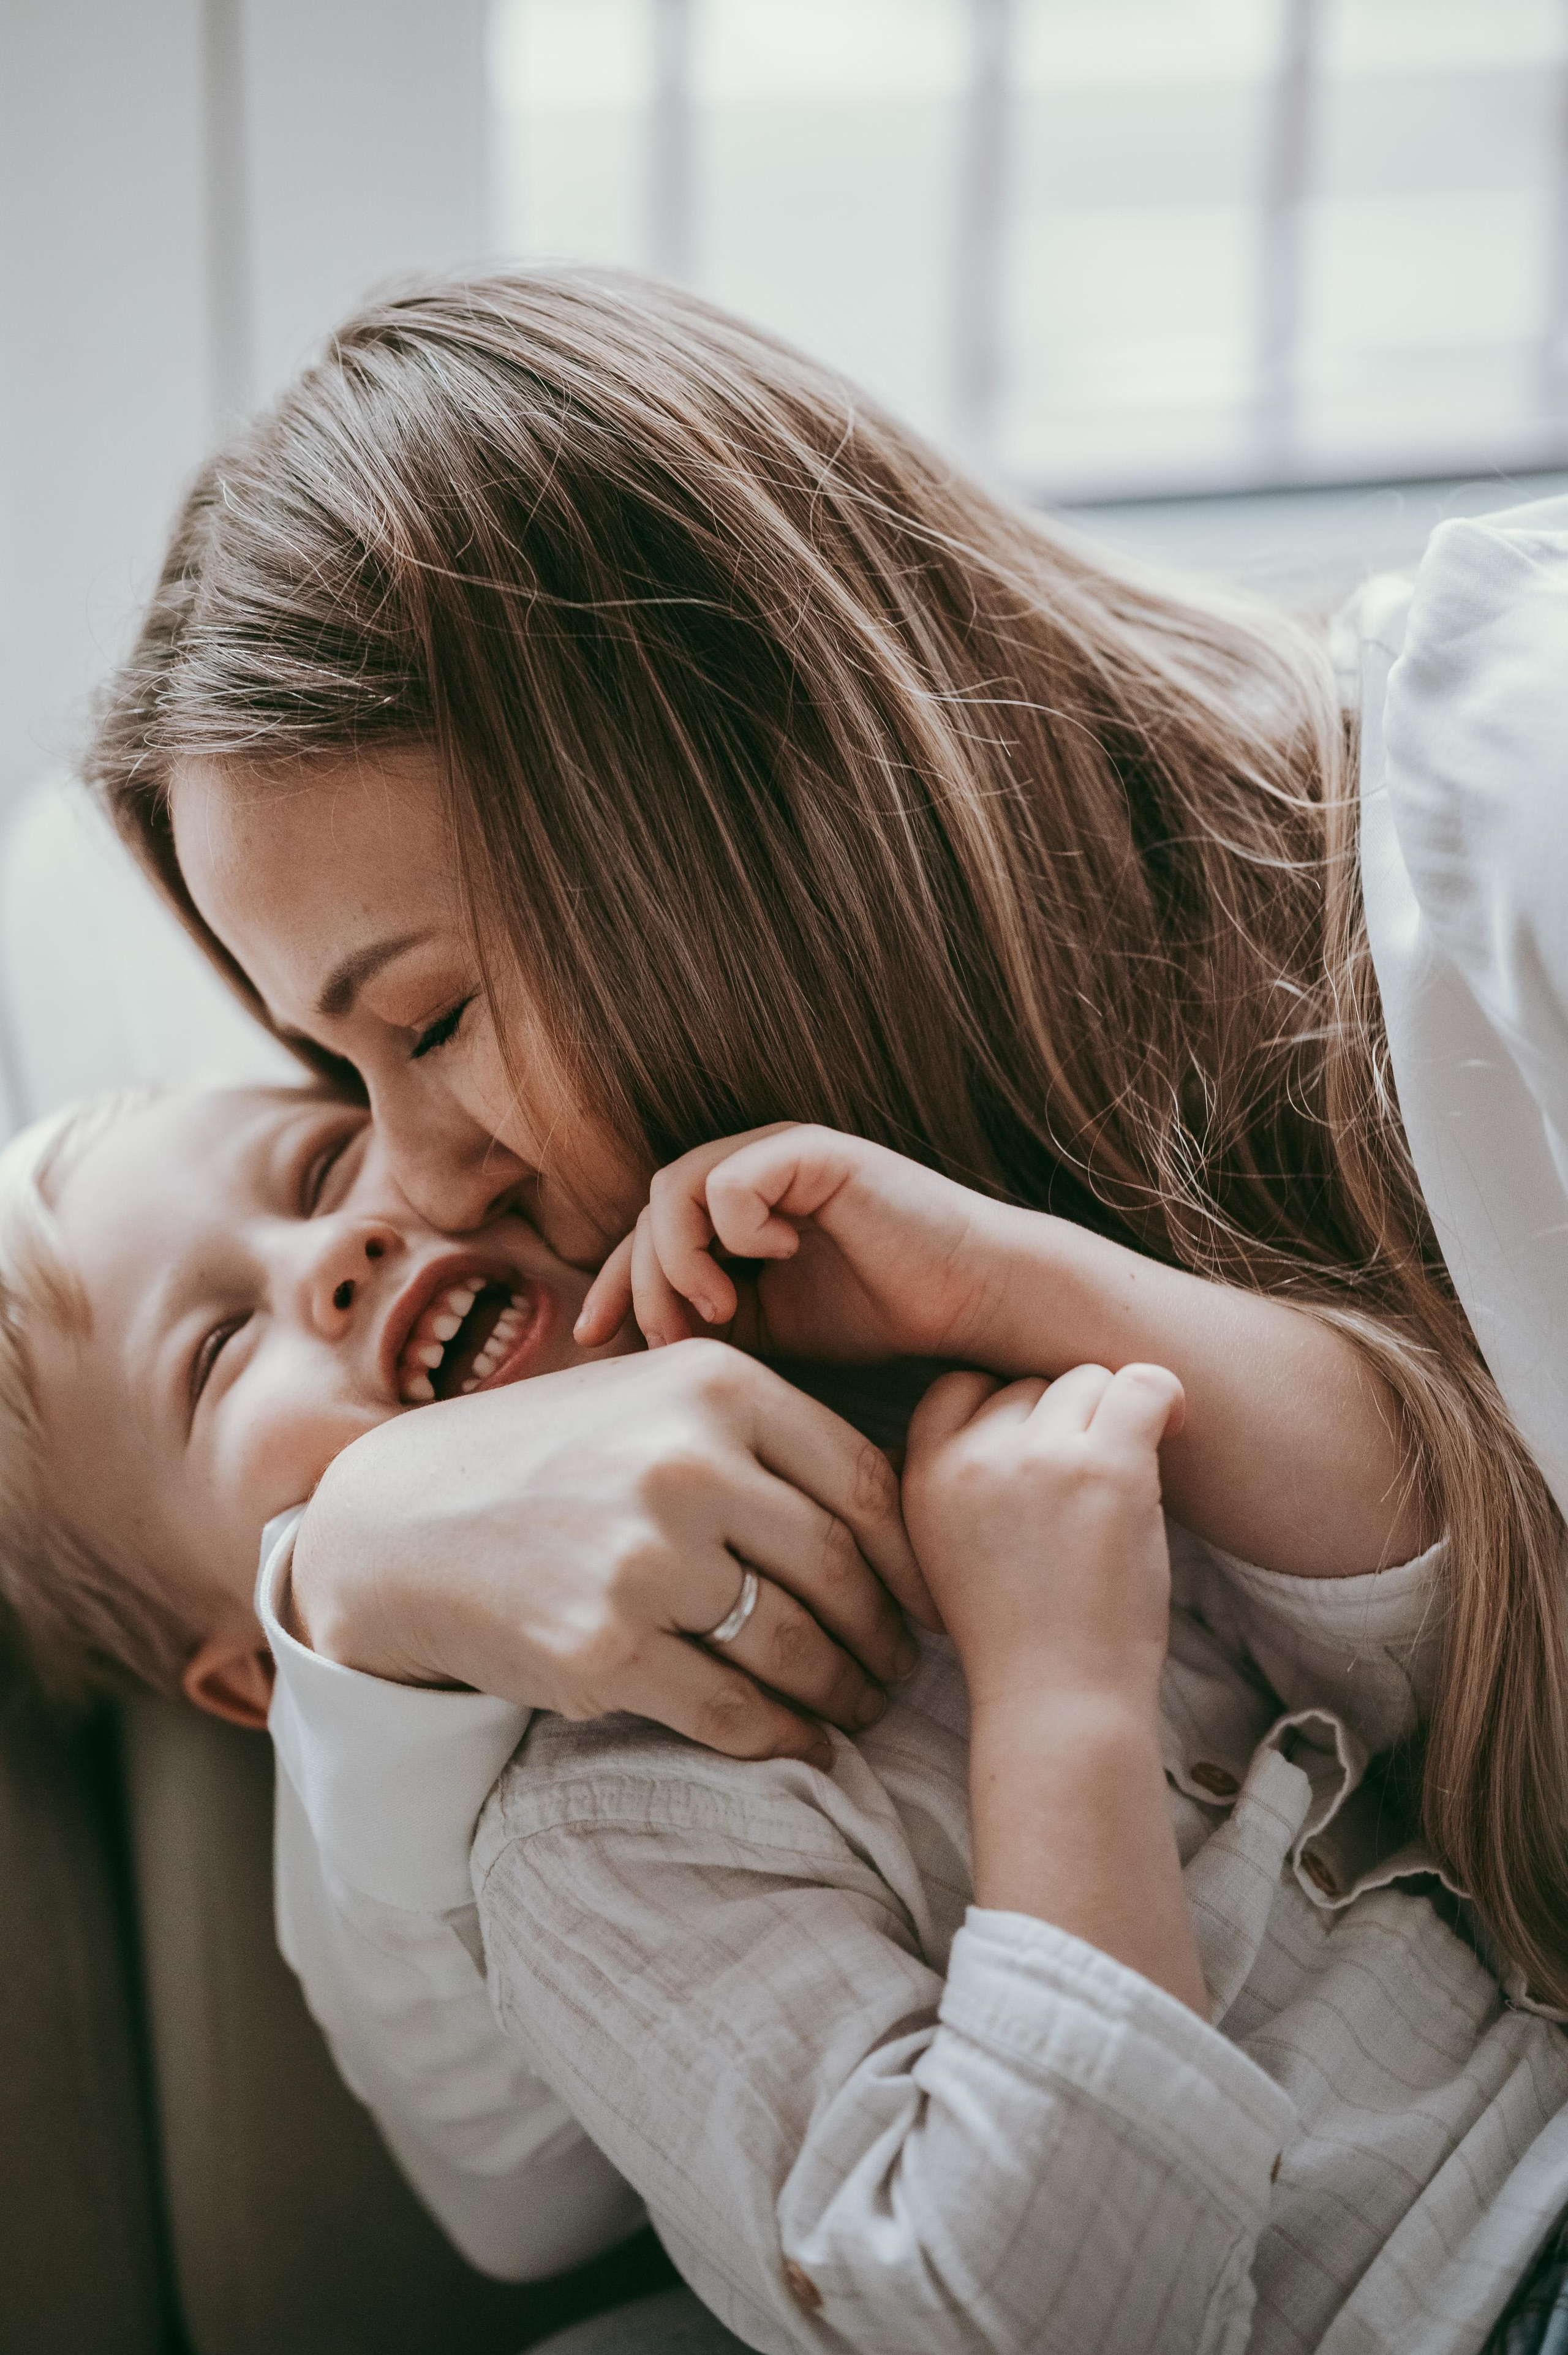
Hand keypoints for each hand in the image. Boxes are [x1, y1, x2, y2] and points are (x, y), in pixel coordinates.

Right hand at [289, 1342, 935, 1768]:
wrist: (400, 1522)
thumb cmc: (550, 1457)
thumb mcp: (653, 1399)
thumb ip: (761, 1434)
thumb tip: (895, 1508)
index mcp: (715, 1385)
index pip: (866, 1483)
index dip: (914, 1558)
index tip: (929, 1599)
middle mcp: (686, 1462)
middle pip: (841, 1570)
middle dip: (887, 1635)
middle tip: (901, 1668)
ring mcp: (642, 1557)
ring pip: (796, 1645)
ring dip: (845, 1691)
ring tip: (859, 1706)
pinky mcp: (602, 1646)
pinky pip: (733, 1709)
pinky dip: (783, 1734)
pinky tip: (800, 1739)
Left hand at [574, 1123, 1000, 1363]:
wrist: (969, 1299)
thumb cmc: (878, 1312)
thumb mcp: (770, 1331)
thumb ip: (706, 1322)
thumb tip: (633, 1343)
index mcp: (733, 1208)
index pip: (645, 1235)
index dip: (613, 1284)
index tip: (591, 1339)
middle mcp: (748, 1168)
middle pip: (648, 1214)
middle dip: (644, 1283)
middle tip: (669, 1339)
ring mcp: (778, 1152)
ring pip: (673, 1190)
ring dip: (680, 1260)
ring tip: (719, 1311)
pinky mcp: (812, 1150)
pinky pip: (730, 1183)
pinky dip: (738, 1230)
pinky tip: (779, 1260)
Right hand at [901, 1362, 1185, 1715]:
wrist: (1060, 1702)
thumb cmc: (1020, 1635)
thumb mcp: (948, 1548)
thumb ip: (962, 1476)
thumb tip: (1018, 1402)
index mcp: (923, 1475)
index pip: (961, 1386)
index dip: (1008, 1412)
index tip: (1041, 1456)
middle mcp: (972, 1456)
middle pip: (1032, 1383)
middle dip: (1066, 1425)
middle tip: (1089, 1491)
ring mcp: (1039, 1458)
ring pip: (1087, 1379)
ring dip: (1114, 1421)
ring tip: (1125, 1485)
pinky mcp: (1106, 1468)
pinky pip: (1144, 1385)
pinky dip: (1166, 1399)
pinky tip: (1173, 1432)